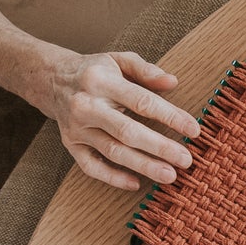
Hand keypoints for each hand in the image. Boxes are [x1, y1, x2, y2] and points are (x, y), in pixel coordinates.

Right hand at [31, 49, 199, 191]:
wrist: (51, 79)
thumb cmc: (95, 71)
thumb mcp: (118, 60)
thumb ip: (146, 71)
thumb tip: (173, 82)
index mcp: (101, 81)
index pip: (141, 101)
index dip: (170, 116)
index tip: (194, 130)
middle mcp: (86, 105)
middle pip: (127, 131)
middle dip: (159, 147)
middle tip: (186, 160)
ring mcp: (77, 128)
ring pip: (113, 151)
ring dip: (143, 166)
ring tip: (170, 175)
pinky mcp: (71, 144)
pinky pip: (91, 166)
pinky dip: (113, 178)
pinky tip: (136, 184)